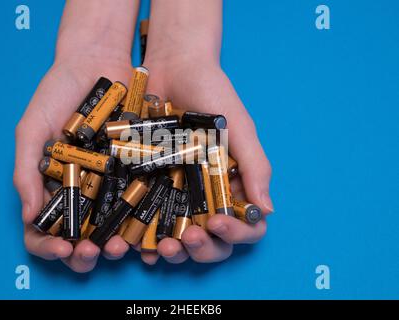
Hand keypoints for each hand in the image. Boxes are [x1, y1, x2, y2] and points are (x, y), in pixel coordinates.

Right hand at [13, 0, 138, 271]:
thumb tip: (29, 215)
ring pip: (116, 219)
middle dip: (87, 250)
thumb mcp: (32, 129)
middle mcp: (86, 186)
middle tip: (95, 252)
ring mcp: (114, 177)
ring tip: (122, 246)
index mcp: (55, 183)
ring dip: (118, 240)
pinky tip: (149, 225)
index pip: (46, 225)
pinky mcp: (140, 163)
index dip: (49, 243)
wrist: (96, 59)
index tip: (61, 246)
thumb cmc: (57, 93)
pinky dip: (146, 211)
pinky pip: (144, 192)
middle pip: (84, 231)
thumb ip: (26, 170)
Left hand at [138, 0, 272, 263]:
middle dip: (204, 248)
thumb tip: (267, 211)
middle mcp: (207, 195)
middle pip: (214, 239)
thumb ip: (255, 166)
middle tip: (189, 238)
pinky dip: (144, 239)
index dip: (238, 233)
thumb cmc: (212, 93)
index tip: (219, 222)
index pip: (247, 224)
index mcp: (234, 184)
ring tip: (160, 249)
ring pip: (180, 237)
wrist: (171, 66)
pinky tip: (137, 246)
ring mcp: (177, 192)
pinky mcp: (149, 185)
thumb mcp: (238, 127)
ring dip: (174, 252)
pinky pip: (149, 220)